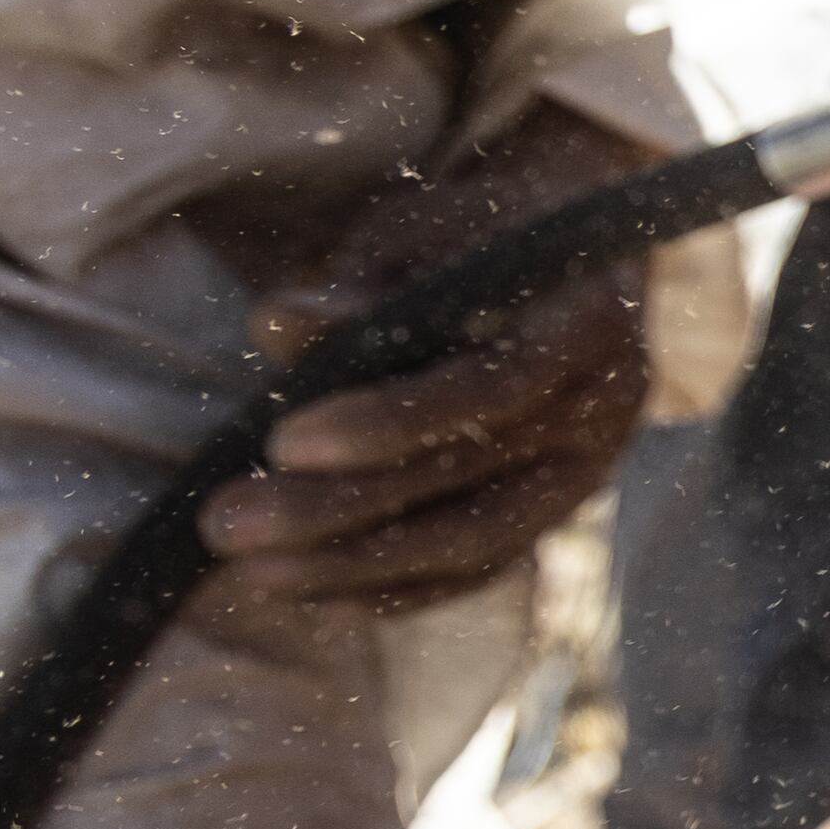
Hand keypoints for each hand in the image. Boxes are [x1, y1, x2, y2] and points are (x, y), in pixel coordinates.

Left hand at [202, 103, 652, 619]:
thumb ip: (359, 289)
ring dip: (356, 566)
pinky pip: (479, 567)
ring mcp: (587, 471)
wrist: (578, 255)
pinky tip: (316, 596)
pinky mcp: (556, 512)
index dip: (386, 422)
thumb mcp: (423, 234)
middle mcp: (604, 411)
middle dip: (339, 511)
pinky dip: (398, 589)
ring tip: (250, 574)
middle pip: (469, 481)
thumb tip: (274, 327)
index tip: (282, 441)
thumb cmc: (480, 232)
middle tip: (226, 525)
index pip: (487, 389)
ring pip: (474, 542)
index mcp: (587, 322)